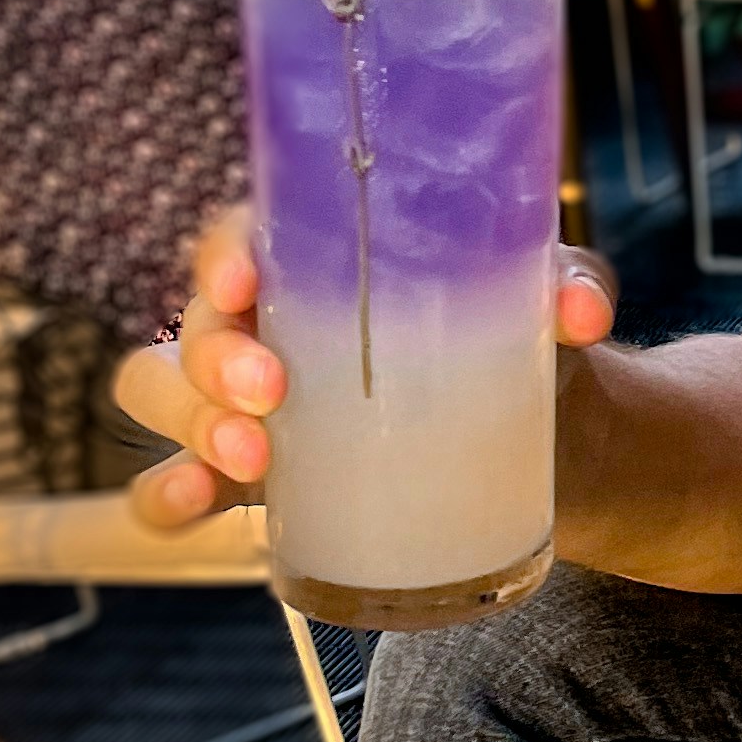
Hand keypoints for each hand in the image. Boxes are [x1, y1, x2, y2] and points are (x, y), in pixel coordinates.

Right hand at [114, 208, 618, 528]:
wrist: (542, 446)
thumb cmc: (521, 343)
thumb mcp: (545, 302)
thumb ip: (566, 286)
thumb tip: (579, 311)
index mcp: (318, 257)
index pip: (245, 236)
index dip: (223, 253)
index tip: (242, 283)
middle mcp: (265, 320)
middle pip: (198, 321)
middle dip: (213, 357)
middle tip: (269, 394)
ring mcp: (245, 401)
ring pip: (163, 391)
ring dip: (190, 421)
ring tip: (250, 459)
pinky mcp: (251, 476)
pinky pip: (174, 482)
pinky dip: (166, 495)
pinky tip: (192, 505)